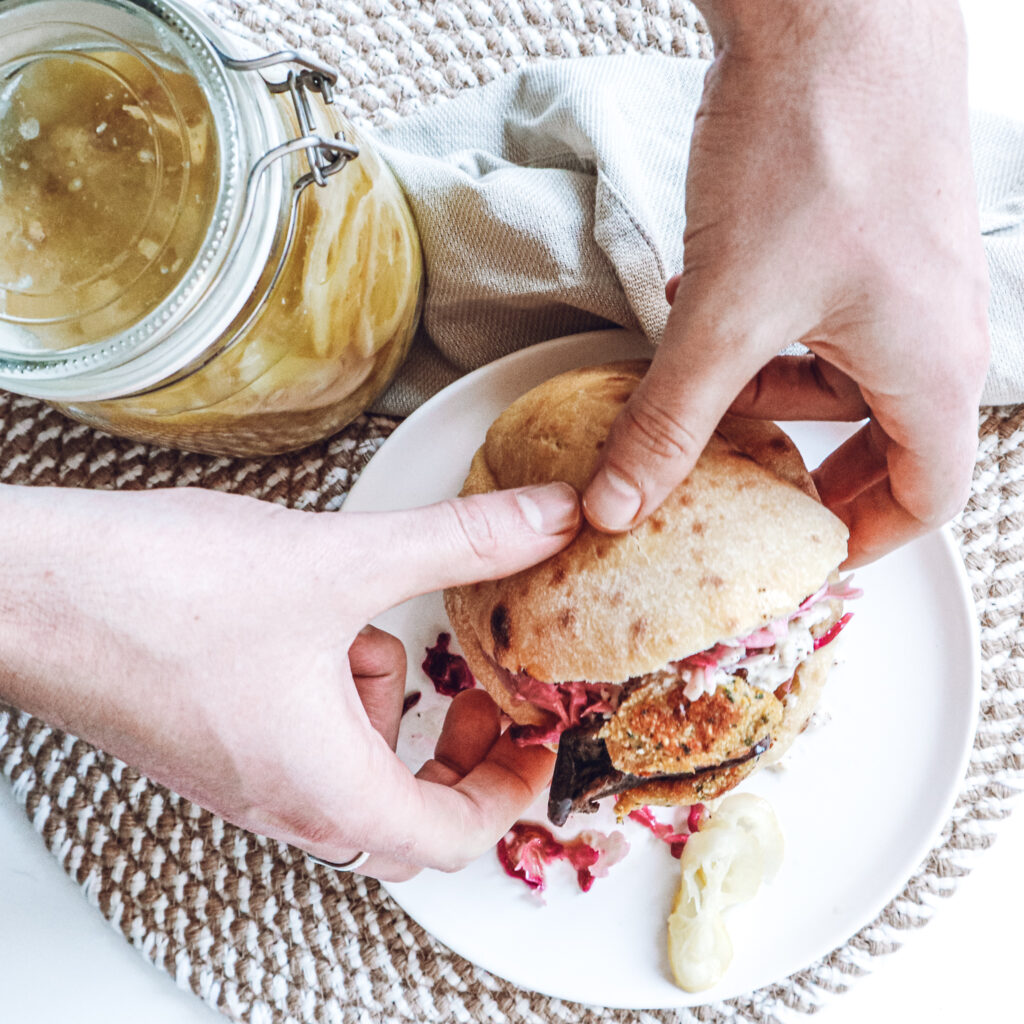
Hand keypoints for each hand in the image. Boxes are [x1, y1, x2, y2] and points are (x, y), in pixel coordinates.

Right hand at [0, 481, 580, 879]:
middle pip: (406, 817)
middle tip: (477, 699)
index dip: (512, 790)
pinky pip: (297, 739)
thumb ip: (459, 542)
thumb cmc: (160, 595)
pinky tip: (306, 619)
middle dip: (455, 755)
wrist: (24, 590)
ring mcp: (240, 777)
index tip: (534, 740)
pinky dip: (327, 688)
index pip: (455, 837)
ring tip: (368, 628)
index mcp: (328, 786)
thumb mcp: (344, 560)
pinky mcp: (208, 742)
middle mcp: (284, 801)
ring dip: (383, 707)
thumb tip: (549, 520)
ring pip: (350, 769)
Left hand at [582, 0, 988, 565]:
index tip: (805, 555)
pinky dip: (767, 330)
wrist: (835, 2)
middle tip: (745, 493)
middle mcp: (936, 327)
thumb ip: (670, 420)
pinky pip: (823, 310)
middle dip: (811, 468)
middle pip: (888, 437)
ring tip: (699, 391)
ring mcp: (906, 274)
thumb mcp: (726, 313)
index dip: (868, 538)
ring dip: (770, 392)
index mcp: (933, 367)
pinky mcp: (868, 229)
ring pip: (843, 370)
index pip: (928, 493)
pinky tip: (703, 309)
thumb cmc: (814, 150)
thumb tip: (617, 508)